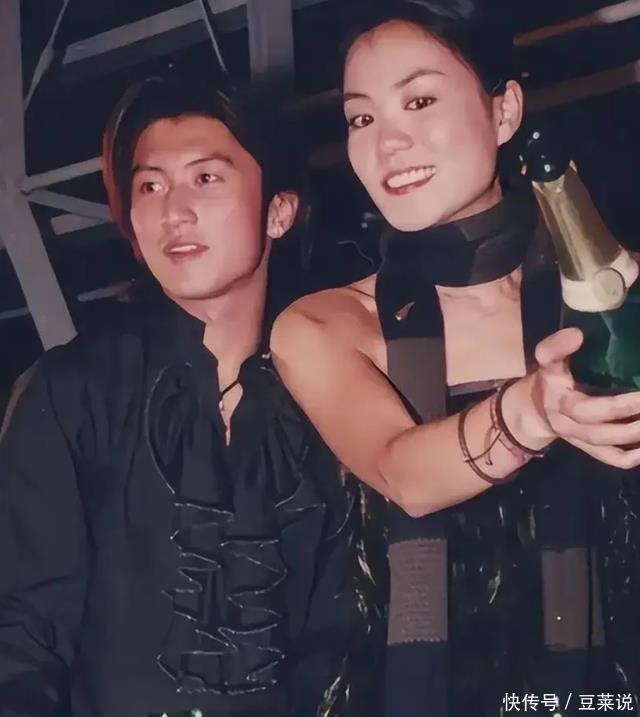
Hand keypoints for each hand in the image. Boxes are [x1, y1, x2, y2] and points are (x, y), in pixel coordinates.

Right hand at [507, 328, 639, 468]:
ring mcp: (579, 439)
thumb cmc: (549, 380)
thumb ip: (556, 347)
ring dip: (634, 436)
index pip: (582, 407)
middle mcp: (568, 424)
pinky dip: (633, 457)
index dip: (616, 405)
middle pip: (598, 431)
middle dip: (630, 420)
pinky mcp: (590, 449)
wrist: (534, 410)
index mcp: (559, 402)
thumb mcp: (546, 361)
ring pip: (607, 446)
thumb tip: (578, 335)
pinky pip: (612, 458)